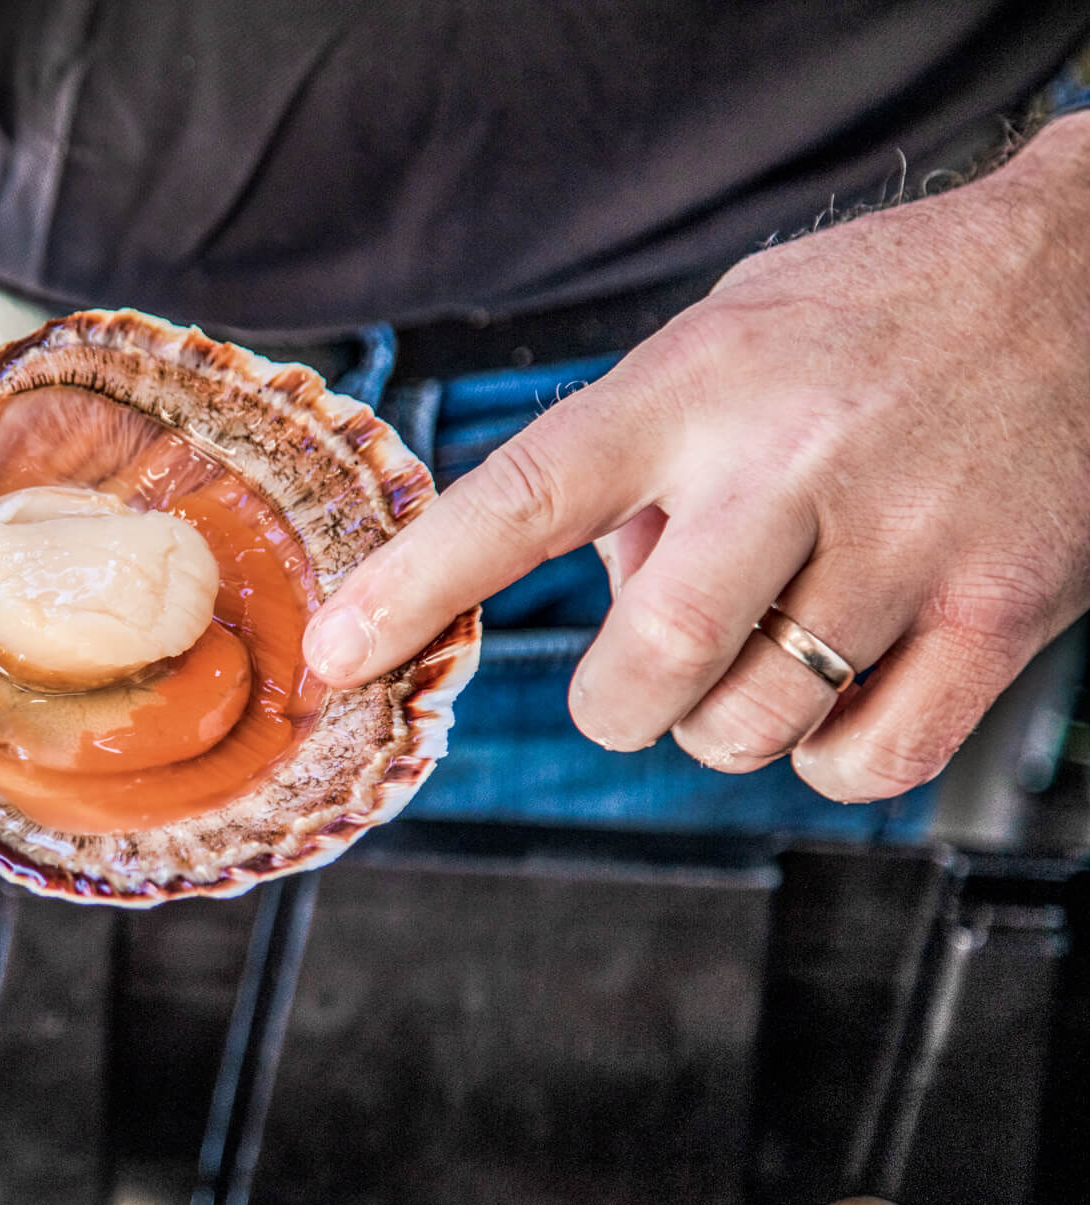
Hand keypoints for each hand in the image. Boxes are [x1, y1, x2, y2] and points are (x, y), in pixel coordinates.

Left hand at [304, 114, 1089, 801]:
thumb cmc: (875, 314)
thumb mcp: (722, 340)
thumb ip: (639, 459)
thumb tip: (608, 598)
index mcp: (692, 389)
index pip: (518, 501)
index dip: (411, 588)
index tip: (332, 655)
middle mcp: (788, 465)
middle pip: (644, 664)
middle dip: (613, 707)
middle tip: (631, 684)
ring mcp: (903, 540)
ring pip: (749, 724)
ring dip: (725, 725)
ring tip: (768, 646)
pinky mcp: (1002, 609)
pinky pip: (867, 759)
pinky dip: (827, 759)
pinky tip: (839, 691)